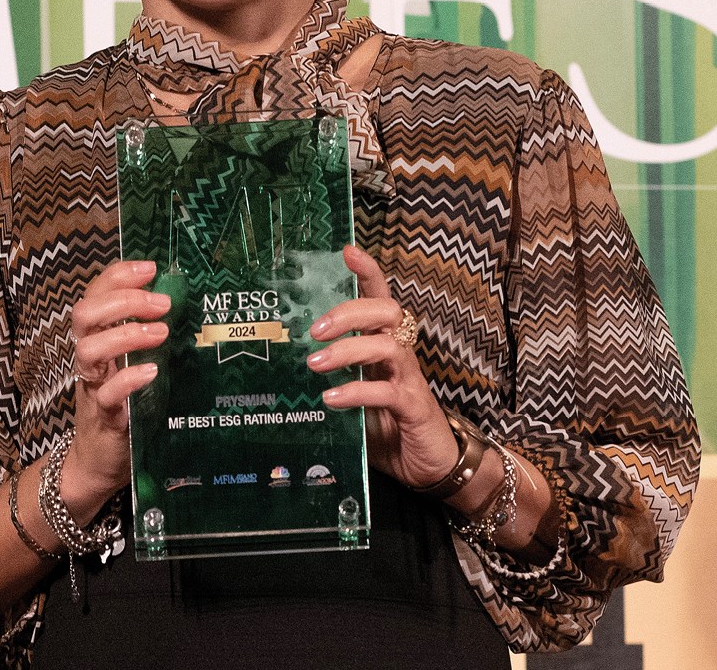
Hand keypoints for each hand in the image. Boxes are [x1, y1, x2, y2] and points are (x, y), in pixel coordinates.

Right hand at [63, 259, 170, 498]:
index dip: (118, 276)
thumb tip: (180, 300)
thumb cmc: (124, 403)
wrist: (100, 459)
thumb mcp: (133, 361)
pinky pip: (107, 393)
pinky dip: (128, 379)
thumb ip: (146, 333)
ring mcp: (93, 386)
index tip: (150, 268)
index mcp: (97, 338)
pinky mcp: (104, 416)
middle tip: (162, 303)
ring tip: (161, 332)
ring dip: (125, 334)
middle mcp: (89, 358)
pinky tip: (151, 372)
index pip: (95, 294)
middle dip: (123, 300)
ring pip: (88, 350)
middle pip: (84, 314)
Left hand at [308, 244, 461, 489]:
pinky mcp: (414, 407)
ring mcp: (409, 379)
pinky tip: (331, 399)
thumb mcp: (355, 399)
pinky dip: (356, 391)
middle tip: (315, 331)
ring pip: (387, 344)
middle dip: (349, 311)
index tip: (347, 251)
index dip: (368, 272)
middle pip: (386, 311)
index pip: (380, 298)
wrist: (431, 466)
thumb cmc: (390, 428)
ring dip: (348, 350)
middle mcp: (400, 354)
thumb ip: (333, 381)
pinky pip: (386, 391)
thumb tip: (285, 372)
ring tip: (316, 365)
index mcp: (385, 346)